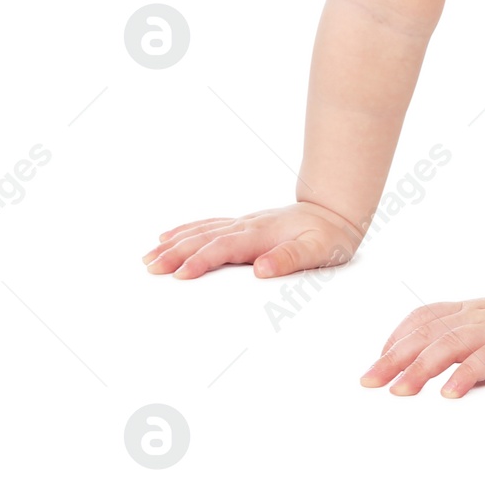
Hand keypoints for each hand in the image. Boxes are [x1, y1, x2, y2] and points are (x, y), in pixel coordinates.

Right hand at [142, 200, 364, 279]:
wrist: (336, 210)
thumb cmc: (329, 235)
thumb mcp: (319, 250)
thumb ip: (290, 258)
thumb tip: (260, 269)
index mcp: (263, 234)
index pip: (225, 247)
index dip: (202, 260)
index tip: (179, 274)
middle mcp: (248, 225)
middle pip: (206, 238)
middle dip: (176, 254)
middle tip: (150, 269)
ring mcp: (244, 223)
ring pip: (202, 231)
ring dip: (174, 243)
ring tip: (148, 257)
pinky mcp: (243, 225)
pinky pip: (208, 225)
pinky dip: (186, 230)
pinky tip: (168, 237)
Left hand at [360, 296, 484, 396]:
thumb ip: (463, 350)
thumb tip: (423, 377)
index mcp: (472, 309)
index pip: (426, 316)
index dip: (397, 338)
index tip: (375, 365)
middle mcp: (482, 313)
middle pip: (430, 330)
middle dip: (396, 357)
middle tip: (371, 382)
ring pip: (453, 341)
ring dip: (422, 366)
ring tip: (401, 391)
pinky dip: (466, 373)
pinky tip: (450, 393)